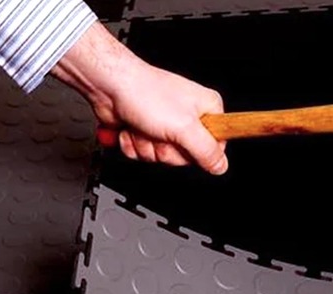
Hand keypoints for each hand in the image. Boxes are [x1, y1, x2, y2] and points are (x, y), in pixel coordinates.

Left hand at [51, 22, 227, 174]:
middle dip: (164, 149)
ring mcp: (165, 125)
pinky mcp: (145, 132)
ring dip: (145, 146)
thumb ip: (206, 150)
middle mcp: (187, 118)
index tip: (185, 142)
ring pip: (160, 157)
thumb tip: (221, 166)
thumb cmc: (145, 93)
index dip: (197, 152)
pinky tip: (132, 129)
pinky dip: (133, 145)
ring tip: (143, 126)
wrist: (111, 87)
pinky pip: (142, 154)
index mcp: (206, 109)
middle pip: (184, 156)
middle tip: (160, 132)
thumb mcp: (184, 127)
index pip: (215, 147)